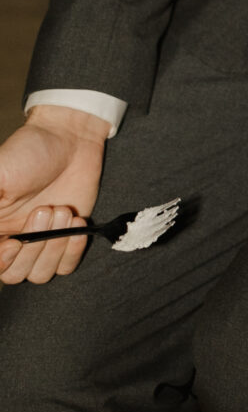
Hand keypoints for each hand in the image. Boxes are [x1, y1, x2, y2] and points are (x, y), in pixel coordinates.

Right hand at [0, 105, 106, 284]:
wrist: (70, 138)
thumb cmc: (28, 150)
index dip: (2, 260)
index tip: (13, 242)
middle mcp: (13, 239)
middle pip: (14, 273)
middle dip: (32, 247)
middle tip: (44, 210)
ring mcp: (39, 242)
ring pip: (39, 274)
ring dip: (54, 246)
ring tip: (62, 211)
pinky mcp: (66, 239)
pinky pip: (66, 266)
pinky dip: (72, 251)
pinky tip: (77, 224)